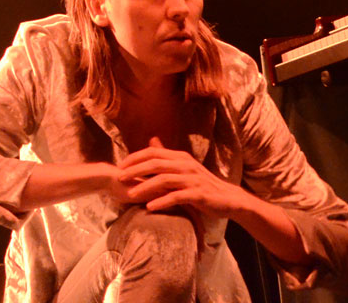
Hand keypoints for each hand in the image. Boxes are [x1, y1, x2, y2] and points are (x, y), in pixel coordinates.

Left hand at [116, 138, 249, 220]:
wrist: (228, 198)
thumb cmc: (203, 184)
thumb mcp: (184, 167)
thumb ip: (167, 157)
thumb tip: (151, 141)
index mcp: (180, 157)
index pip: (152, 152)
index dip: (135, 158)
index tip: (120, 166)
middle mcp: (185, 164)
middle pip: (155, 163)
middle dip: (135, 170)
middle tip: (119, 177)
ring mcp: (192, 179)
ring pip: (163, 180)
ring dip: (144, 186)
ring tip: (130, 194)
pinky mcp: (198, 194)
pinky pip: (176, 197)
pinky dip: (161, 201)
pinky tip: (150, 207)